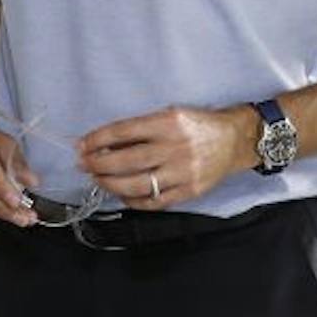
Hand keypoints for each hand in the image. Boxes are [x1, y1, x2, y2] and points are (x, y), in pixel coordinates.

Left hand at [76, 106, 259, 210]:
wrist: (234, 140)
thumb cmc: (198, 124)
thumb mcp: (169, 114)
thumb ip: (141, 129)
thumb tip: (105, 143)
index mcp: (168, 122)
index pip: (123, 131)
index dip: (98, 139)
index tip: (82, 145)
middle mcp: (175, 147)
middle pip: (127, 160)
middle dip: (98, 164)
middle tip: (83, 164)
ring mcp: (183, 172)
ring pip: (138, 184)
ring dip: (110, 184)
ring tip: (97, 179)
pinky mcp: (189, 191)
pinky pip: (154, 202)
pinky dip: (133, 200)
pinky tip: (121, 194)